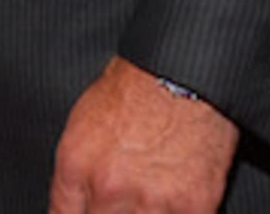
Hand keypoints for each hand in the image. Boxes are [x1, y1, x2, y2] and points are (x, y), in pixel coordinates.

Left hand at [48, 57, 239, 213]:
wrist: (183, 70)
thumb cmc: (135, 86)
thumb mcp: (83, 123)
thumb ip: (76, 173)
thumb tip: (78, 205)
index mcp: (75, 166)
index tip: (91, 211)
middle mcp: (108, 188)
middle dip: (111, 213)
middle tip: (123, 197)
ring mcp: (151, 201)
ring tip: (149, 193)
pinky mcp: (193, 206)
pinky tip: (174, 200)